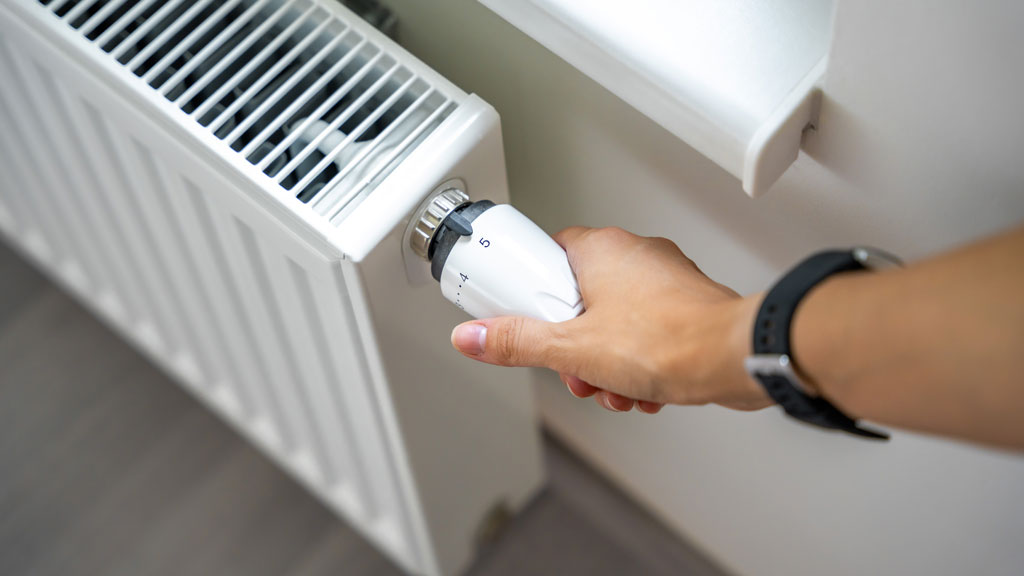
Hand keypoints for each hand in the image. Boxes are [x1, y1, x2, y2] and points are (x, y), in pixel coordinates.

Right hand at [450, 226, 771, 413]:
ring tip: (615, 389)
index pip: (545, 257)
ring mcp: (662, 280)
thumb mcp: (574, 350)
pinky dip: (637, 365)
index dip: (530, 296)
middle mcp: (633, 256)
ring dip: (605, 365)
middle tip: (577, 370)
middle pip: (577, 301)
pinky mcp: (684, 306)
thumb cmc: (672, 341)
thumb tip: (474, 336)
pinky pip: (644, 334)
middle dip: (574, 349)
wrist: (737, 358)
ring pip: (612, 323)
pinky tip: (642, 392)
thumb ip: (519, 342)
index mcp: (600, 250)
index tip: (522, 321)